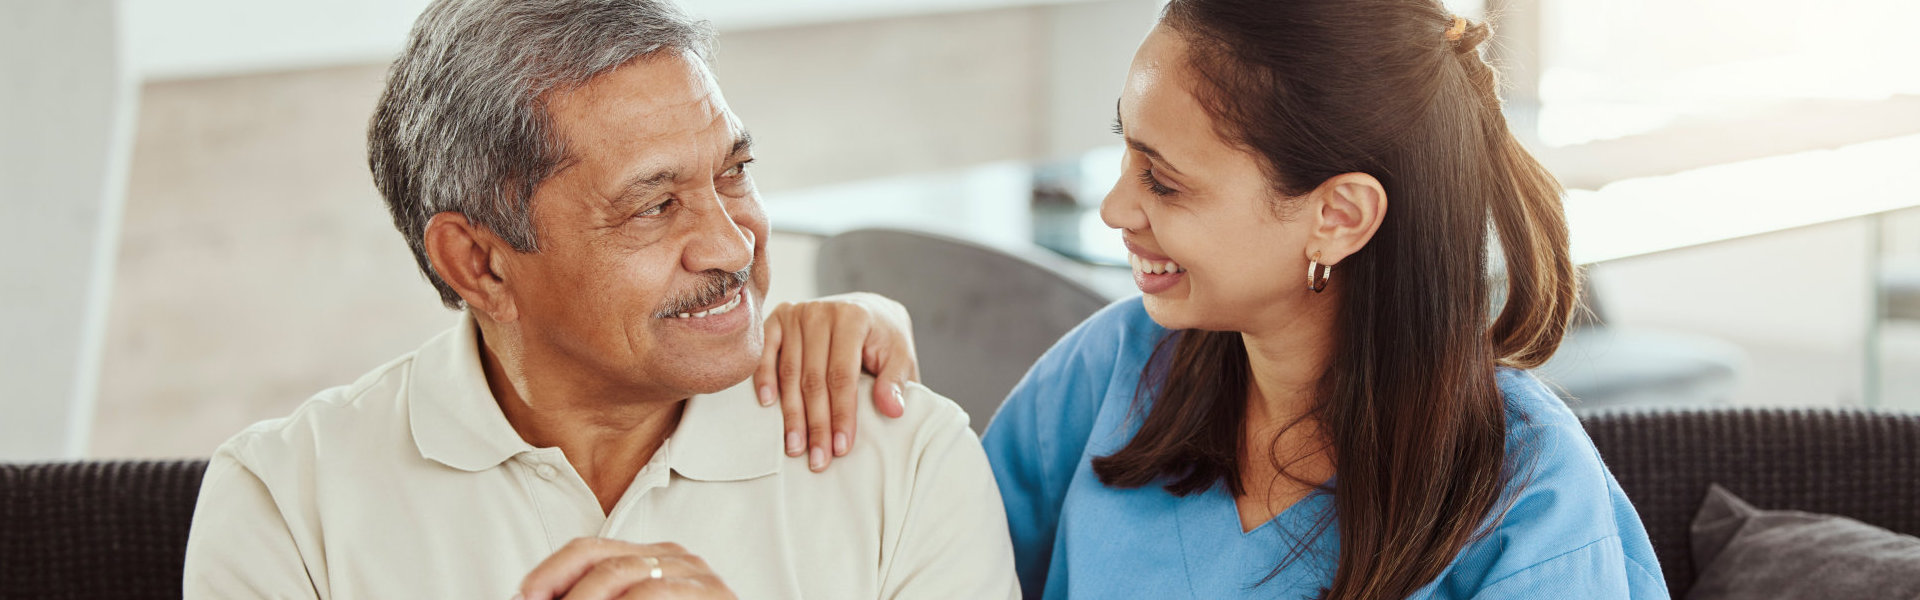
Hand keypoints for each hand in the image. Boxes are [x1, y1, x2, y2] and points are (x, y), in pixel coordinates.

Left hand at [516, 538, 734, 599]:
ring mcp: (697, 575)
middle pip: (603, 561)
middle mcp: (672, 557)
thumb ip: (590, 598)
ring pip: (625, 577)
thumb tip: (530, 599)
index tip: (522, 598)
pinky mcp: (715, 595)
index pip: (587, 549)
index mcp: (647, 557)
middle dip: (566, 592)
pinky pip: (658, 592)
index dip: (550, 573)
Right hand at [753, 292, 919, 471]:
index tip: (841, 448)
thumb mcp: (900, 356)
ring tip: (795, 447)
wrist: (868, 310)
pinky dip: (764, 378)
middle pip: (813, 378)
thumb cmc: (884, 340)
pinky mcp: (778, 319)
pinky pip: (765, 353)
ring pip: (789, 373)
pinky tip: (768, 405)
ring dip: (791, 414)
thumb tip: (892, 410)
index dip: (841, 414)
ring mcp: (797, 314)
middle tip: (817, 460)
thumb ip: (895, 382)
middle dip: (816, 424)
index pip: (842, 375)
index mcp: (854, 318)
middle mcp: (821, 312)